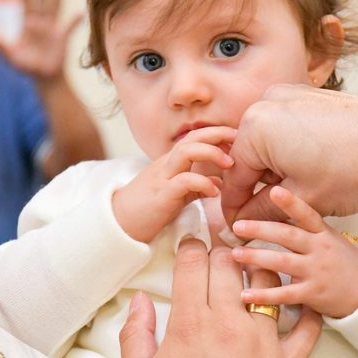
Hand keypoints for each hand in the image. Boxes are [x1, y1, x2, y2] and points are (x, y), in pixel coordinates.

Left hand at [0, 0, 81, 82]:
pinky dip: (75, 20)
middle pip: (40, 2)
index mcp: (27, 26)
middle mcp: (39, 24)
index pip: (25, 5)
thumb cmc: (27, 67)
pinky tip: (81, 12)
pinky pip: (70, 27)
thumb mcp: (12, 58)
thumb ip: (2, 47)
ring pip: (54, 9)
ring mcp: (52, 29)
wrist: (44, 77)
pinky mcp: (62, 37)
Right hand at [113, 126, 235, 242]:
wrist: (118, 223)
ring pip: (186, 152)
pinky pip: (183, 181)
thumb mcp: (177, 194)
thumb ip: (197, 186)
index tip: (238, 137)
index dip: (217, 133)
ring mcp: (162, 178)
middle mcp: (166, 164)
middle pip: (192, 138)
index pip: (195, 137)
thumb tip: (221, 183)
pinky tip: (215, 193)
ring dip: (212, 153)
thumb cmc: (148, 209)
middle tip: (240, 139)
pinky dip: (203, 183)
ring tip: (231, 163)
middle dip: (218, 134)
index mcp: (171, 162)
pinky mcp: (161, 195)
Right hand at [119, 241, 321, 357]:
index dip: (192, 245)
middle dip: (224, 249)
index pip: (194, 262)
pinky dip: (306, 309)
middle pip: (231, 263)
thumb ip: (135, 334)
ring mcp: (264, 341)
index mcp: (191, 324)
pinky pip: (308, 325)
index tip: (191, 244)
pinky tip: (299, 301)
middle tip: (222, 247)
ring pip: (270, 282)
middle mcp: (230, 324)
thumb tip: (139, 300)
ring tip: (257, 264)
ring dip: (262, 267)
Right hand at [221, 84, 357, 223]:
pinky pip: (283, 129)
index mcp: (255, 129)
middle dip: (260, 188)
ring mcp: (284, 95)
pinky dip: (290, 151)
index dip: (236, 212)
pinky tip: (313, 169)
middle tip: (278, 216)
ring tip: (304, 191)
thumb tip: (241, 225)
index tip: (240, 233)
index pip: (233, 180)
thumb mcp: (304, 200)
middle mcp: (263, 104)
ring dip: (276, 170)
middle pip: (248, 159)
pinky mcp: (302, 95)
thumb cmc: (354, 168)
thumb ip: (263, 212)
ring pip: (266, 144)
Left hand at [231, 186, 357, 318]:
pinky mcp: (313, 294)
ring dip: (256, 258)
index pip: (307, 214)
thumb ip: (303, 228)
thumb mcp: (328, 238)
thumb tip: (273, 211)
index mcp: (322, 233)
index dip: (291, 202)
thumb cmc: (341, 261)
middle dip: (261, 229)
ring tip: (234, 254)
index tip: (274, 191)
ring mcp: (316, 272)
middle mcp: (319, 249)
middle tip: (237, 225)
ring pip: (283, 262)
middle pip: (288, 236)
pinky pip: (285, 294)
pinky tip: (245, 294)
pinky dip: (264, 294)